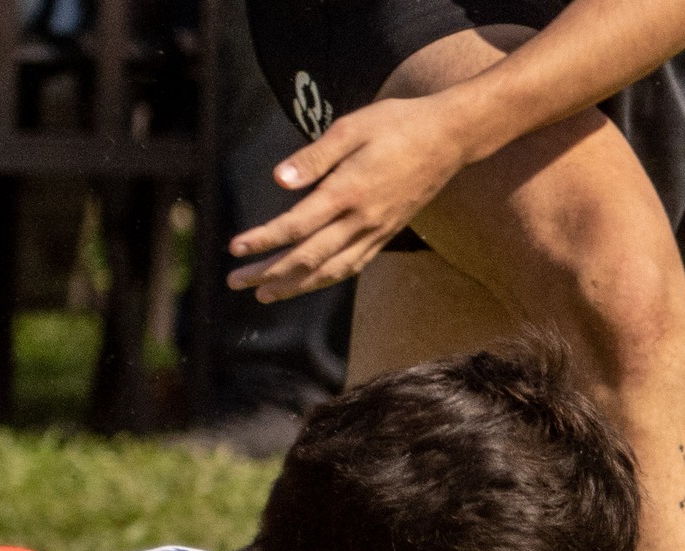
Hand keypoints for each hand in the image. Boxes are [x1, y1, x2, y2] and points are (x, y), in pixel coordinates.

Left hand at [226, 94, 471, 303]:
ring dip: (294, 286)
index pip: (296, 225)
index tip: (235, 248)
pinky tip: (307, 284)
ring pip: (330, 271)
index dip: (263, 240)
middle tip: (236, 280)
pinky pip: (351, 266)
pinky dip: (325, 279)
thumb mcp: (351, 127)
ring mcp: (376, 231)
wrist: (449, 137)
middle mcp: (362, 220)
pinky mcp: (386, 234)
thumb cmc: (397, 124)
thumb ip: (313, 157)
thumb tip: (279, 179)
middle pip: (308, 258)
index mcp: (348, 191)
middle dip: (269, 273)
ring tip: (264, 294)